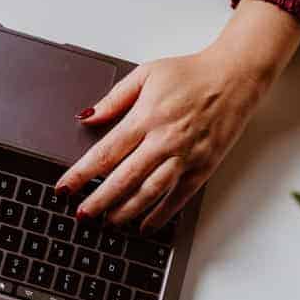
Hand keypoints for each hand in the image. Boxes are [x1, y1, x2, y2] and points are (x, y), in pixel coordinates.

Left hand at [56, 0, 299, 231]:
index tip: (65, 187)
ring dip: (125, 211)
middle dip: (98, 200)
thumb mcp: (146, 74)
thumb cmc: (190, 74)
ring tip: (108, 223)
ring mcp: (185, 156)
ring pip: (150, 192)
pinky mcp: (203, 167)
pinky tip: (144, 225)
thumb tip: (87, 117)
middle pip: (124, 178)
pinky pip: (178, 197)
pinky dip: (160, 214)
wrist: (234, 76)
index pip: (105, 152)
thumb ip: (114, 99)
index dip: (81, 173)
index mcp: (146, 116)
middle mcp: (164, 139)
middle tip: (82, 214)